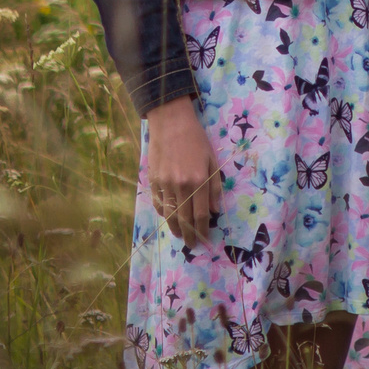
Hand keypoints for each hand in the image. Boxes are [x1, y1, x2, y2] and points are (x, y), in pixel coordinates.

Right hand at [145, 96, 222, 248]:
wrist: (171, 125)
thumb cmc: (197, 140)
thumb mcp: (212, 160)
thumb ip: (214, 186)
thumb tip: (215, 209)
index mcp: (198, 180)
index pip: (201, 213)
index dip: (203, 228)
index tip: (205, 239)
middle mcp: (180, 186)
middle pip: (183, 218)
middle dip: (189, 234)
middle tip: (193, 244)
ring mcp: (164, 185)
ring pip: (169, 214)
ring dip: (175, 228)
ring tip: (181, 235)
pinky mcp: (153, 182)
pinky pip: (158, 204)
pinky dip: (164, 214)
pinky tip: (169, 218)